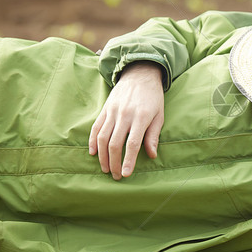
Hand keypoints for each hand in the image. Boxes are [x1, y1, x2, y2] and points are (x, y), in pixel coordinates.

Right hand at [89, 62, 164, 179]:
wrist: (140, 75)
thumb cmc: (153, 98)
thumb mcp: (159, 115)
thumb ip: (153, 135)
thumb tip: (152, 155)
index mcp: (141, 117)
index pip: (132, 143)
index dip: (128, 160)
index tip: (126, 174)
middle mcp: (124, 115)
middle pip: (114, 144)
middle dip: (115, 163)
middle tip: (117, 176)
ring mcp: (112, 112)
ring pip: (102, 138)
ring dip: (102, 156)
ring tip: (106, 169)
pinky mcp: (105, 109)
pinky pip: (95, 127)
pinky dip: (92, 141)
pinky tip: (93, 153)